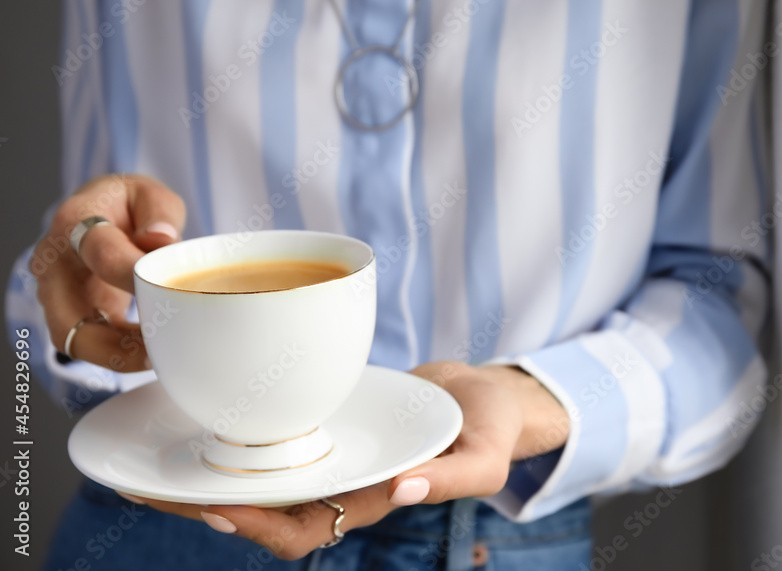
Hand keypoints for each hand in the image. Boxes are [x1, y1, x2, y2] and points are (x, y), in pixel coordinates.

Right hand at [31, 174, 185, 370]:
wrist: (103, 211)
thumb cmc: (130, 205)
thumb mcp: (152, 194)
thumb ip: (160, 213)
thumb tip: (160, 240)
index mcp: (75, 222)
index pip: (102, 254)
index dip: (134, 276)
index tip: (169, 291)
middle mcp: (54, 261)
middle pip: (68, 318)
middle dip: (115, 343)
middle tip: (159, 348)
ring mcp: (55, 291)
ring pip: (74, 339)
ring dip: (117, 355)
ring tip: (159, 355)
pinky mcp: (68, 311)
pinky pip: (86, 343)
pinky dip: (118, 354)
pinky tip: (151, 351)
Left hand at [127, 361, 570, 559]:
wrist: (486, 394)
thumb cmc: (490, 429)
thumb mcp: (484, 458)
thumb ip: (449, 479)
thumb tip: (398, 489)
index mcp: (370, 499)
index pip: (303, 530)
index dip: (257, 528)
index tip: (215, 509)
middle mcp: (341, 481)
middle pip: (262, 507)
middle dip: (206, 505)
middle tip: (149, 488)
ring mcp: (331, 449)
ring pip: (261, 471)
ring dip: (211, 471)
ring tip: (153, 460)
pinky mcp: (327, 415)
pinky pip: (277, 431)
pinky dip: (242, 429)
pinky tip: (209, 410)